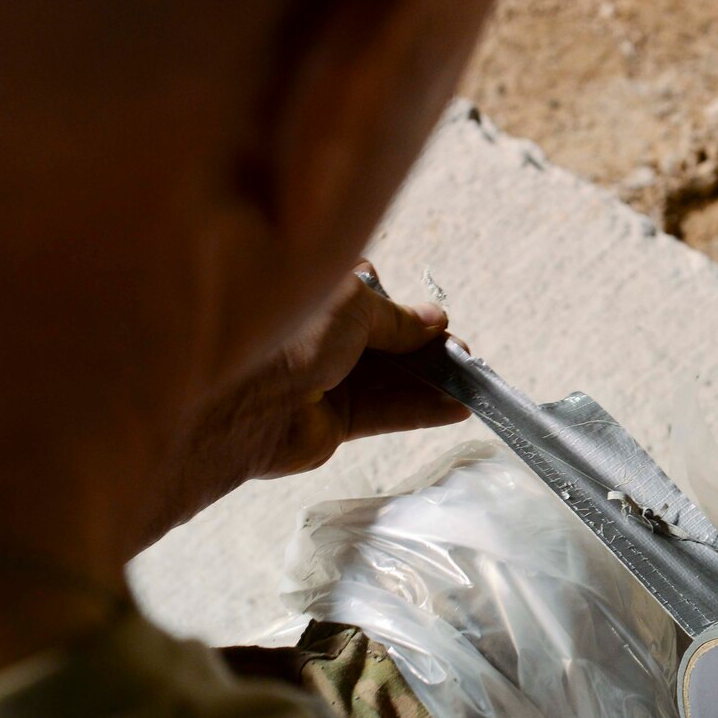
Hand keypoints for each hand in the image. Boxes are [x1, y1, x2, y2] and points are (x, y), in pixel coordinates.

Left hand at [146, 261, 467, 540]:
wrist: (246, 398)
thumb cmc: (291, 330)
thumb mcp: (354, 304)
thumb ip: (396, 318)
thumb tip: (433, 322)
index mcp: (315, 295)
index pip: (368, 297)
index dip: (403, 308)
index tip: (436, 320)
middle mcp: (321, 338)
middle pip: (385, 343)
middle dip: (425, 348)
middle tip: (461, 356)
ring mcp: (327, 381)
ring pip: (390, 379)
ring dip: (431, 381)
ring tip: (470, 383)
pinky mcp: (335, 422)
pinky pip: (386, 413)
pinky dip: (422, 410)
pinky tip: (457, 408)